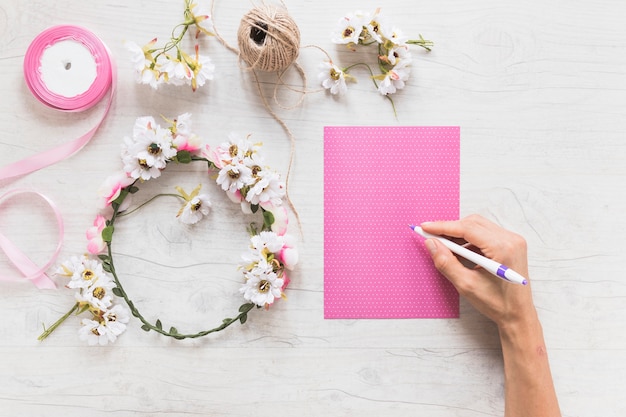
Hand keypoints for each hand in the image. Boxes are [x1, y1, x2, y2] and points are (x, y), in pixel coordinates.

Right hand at [421, 214, 536, 328]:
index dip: (443, 226)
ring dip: (459, 233)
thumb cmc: (497, 304)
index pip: (467, 229)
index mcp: (503, 249)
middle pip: (473, 223)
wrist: (518, 315)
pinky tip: (459, 250)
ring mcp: (513, 241)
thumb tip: (431, 244)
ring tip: (444, 245)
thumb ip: (446, 262)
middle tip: (431, 236)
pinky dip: (469, 239)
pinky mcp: (511, 244)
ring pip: (478, 226)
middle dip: (450, 228)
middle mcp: (511, 240)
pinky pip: (485, 233)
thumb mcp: (466, 285)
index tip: (425, 227)